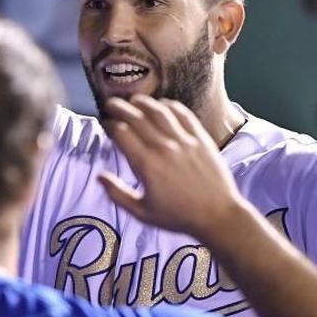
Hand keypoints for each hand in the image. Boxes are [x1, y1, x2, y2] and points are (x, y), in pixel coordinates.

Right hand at [99, 95, 247, 237]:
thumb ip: (118, 194)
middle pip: (137, 118)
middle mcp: (163, 148)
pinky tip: (162, 105)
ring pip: (159, 111)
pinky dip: (170, 106)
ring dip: (143, 102)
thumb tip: (99, 177)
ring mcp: (184, 141)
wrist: (217, 215)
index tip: (105, 123)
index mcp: (147, 165)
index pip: (122, 133)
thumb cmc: (178, 216)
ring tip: (134, 100)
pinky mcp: (201, 138)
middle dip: (120, 108)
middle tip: (111, 104)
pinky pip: (183, 114)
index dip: (109, 125)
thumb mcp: (142, 212)